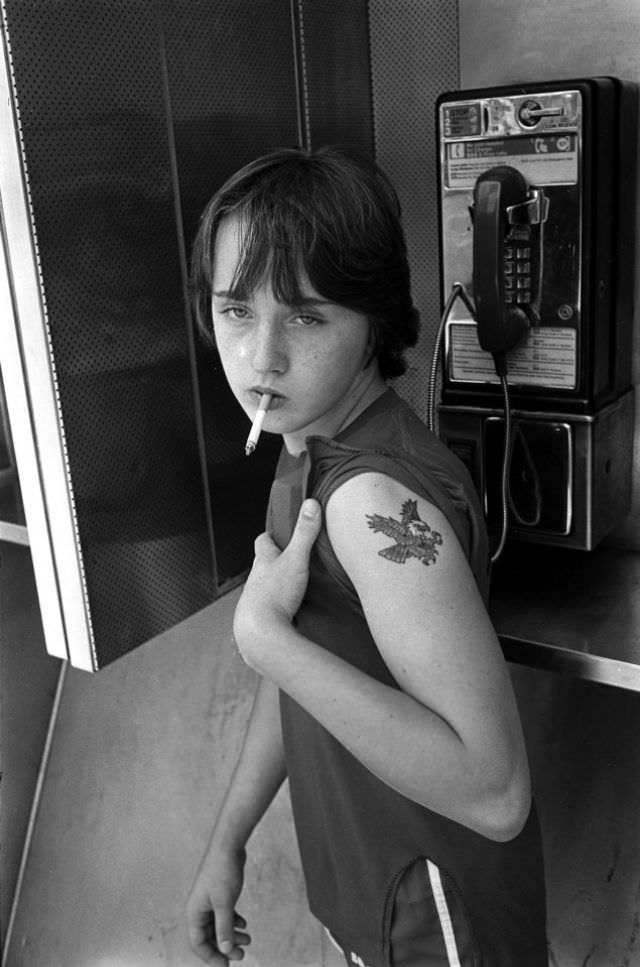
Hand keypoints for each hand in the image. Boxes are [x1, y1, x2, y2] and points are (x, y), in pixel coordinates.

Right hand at [186, 845, 250, 964]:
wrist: (228, 846)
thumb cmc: (222, 871)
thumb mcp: (225, 904)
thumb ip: (224, 928)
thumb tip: (225, 950)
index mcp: (194, 912)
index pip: (198, 943)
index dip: (211, 956)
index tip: (226, 965)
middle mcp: (199, 908)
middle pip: (209, 936)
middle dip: (224, 947)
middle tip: (241, 955)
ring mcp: (208, 900)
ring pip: (218, 925)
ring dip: (231, 934)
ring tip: (248, 940)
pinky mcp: (218, 893)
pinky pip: (223, 914)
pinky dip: (233, 921)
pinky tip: (244, 924)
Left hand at [233, 499, 321, 668]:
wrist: (260, 633)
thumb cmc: (275, 595)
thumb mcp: (295, 559)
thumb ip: (305, 533)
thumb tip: (311, 504)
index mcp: (262, 561)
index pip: (263, 541)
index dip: (271, 535)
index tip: (280, 533)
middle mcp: (255, 578)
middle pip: (264, 564)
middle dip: (276, 562)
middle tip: (295, 560)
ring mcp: (255, 599)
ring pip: (266, 587)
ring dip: (278, 586)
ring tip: (297, 587)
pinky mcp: (260, 619)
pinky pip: (270, 609)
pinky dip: (279, 607)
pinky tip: (292, 612)